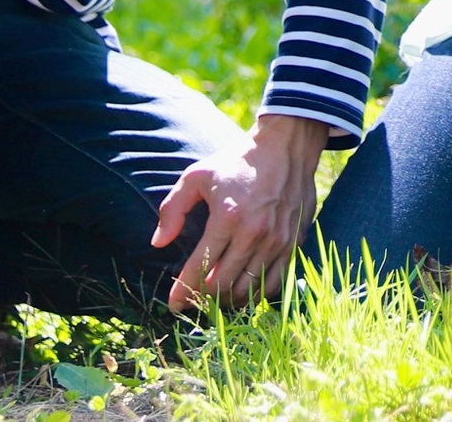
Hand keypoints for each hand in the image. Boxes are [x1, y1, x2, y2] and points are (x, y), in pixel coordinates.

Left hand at [152, 113, 328, 311]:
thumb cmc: (238, 160)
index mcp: (227, 217)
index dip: (183, 291)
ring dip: (228, 300)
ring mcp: (277, 241)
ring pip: (249, 290)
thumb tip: (158, 243)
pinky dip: (256, 293)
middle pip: (223, 285)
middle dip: (202, 300)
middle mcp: (254, 234)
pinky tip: (243, 290)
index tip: (173, 304)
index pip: (200, 267)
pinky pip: (274, 282)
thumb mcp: (197, 176)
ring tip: (215, 298)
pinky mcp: (293, 242)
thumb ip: (173, 209)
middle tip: (192, 301)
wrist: (287, 146)